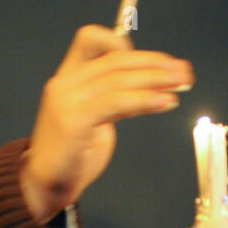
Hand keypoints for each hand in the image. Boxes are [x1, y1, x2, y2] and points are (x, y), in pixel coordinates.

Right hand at [22, 25, 193, 222]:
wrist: (44, 187)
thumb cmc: (72, 157)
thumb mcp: (94, 119)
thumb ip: (111, 99)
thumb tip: (145, 86)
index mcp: (67, 78)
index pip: (90, 40)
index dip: (120, 43)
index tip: (152, 60)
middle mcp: (64, 83)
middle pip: (115, 60)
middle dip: (154, 63)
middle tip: (184, 71)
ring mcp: (67, 100)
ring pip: (119, 79)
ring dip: (157, 79)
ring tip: (183, 84)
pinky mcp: (74, 119)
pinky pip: (117, 102)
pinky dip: (146, 99)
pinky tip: (166, 102)